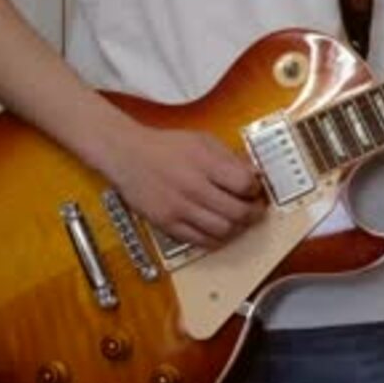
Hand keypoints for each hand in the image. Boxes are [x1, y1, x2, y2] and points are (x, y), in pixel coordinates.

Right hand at [103, 125, 265, 249]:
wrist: (127, 155)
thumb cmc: (167, 147)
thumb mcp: (204, 141)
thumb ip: (231, 158)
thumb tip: (256, 174)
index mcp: (205, 163)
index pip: (245, 184)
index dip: (256, 190)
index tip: (255, 190)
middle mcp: (193, 187)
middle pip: (238, 212)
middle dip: (254, 213)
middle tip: (255, 210)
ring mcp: (179, 208)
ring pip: (222, 230)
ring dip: (238, 229)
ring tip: (239, 221)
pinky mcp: (167, 224)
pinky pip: (200, 241)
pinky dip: (216, 239)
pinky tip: (220, 230)